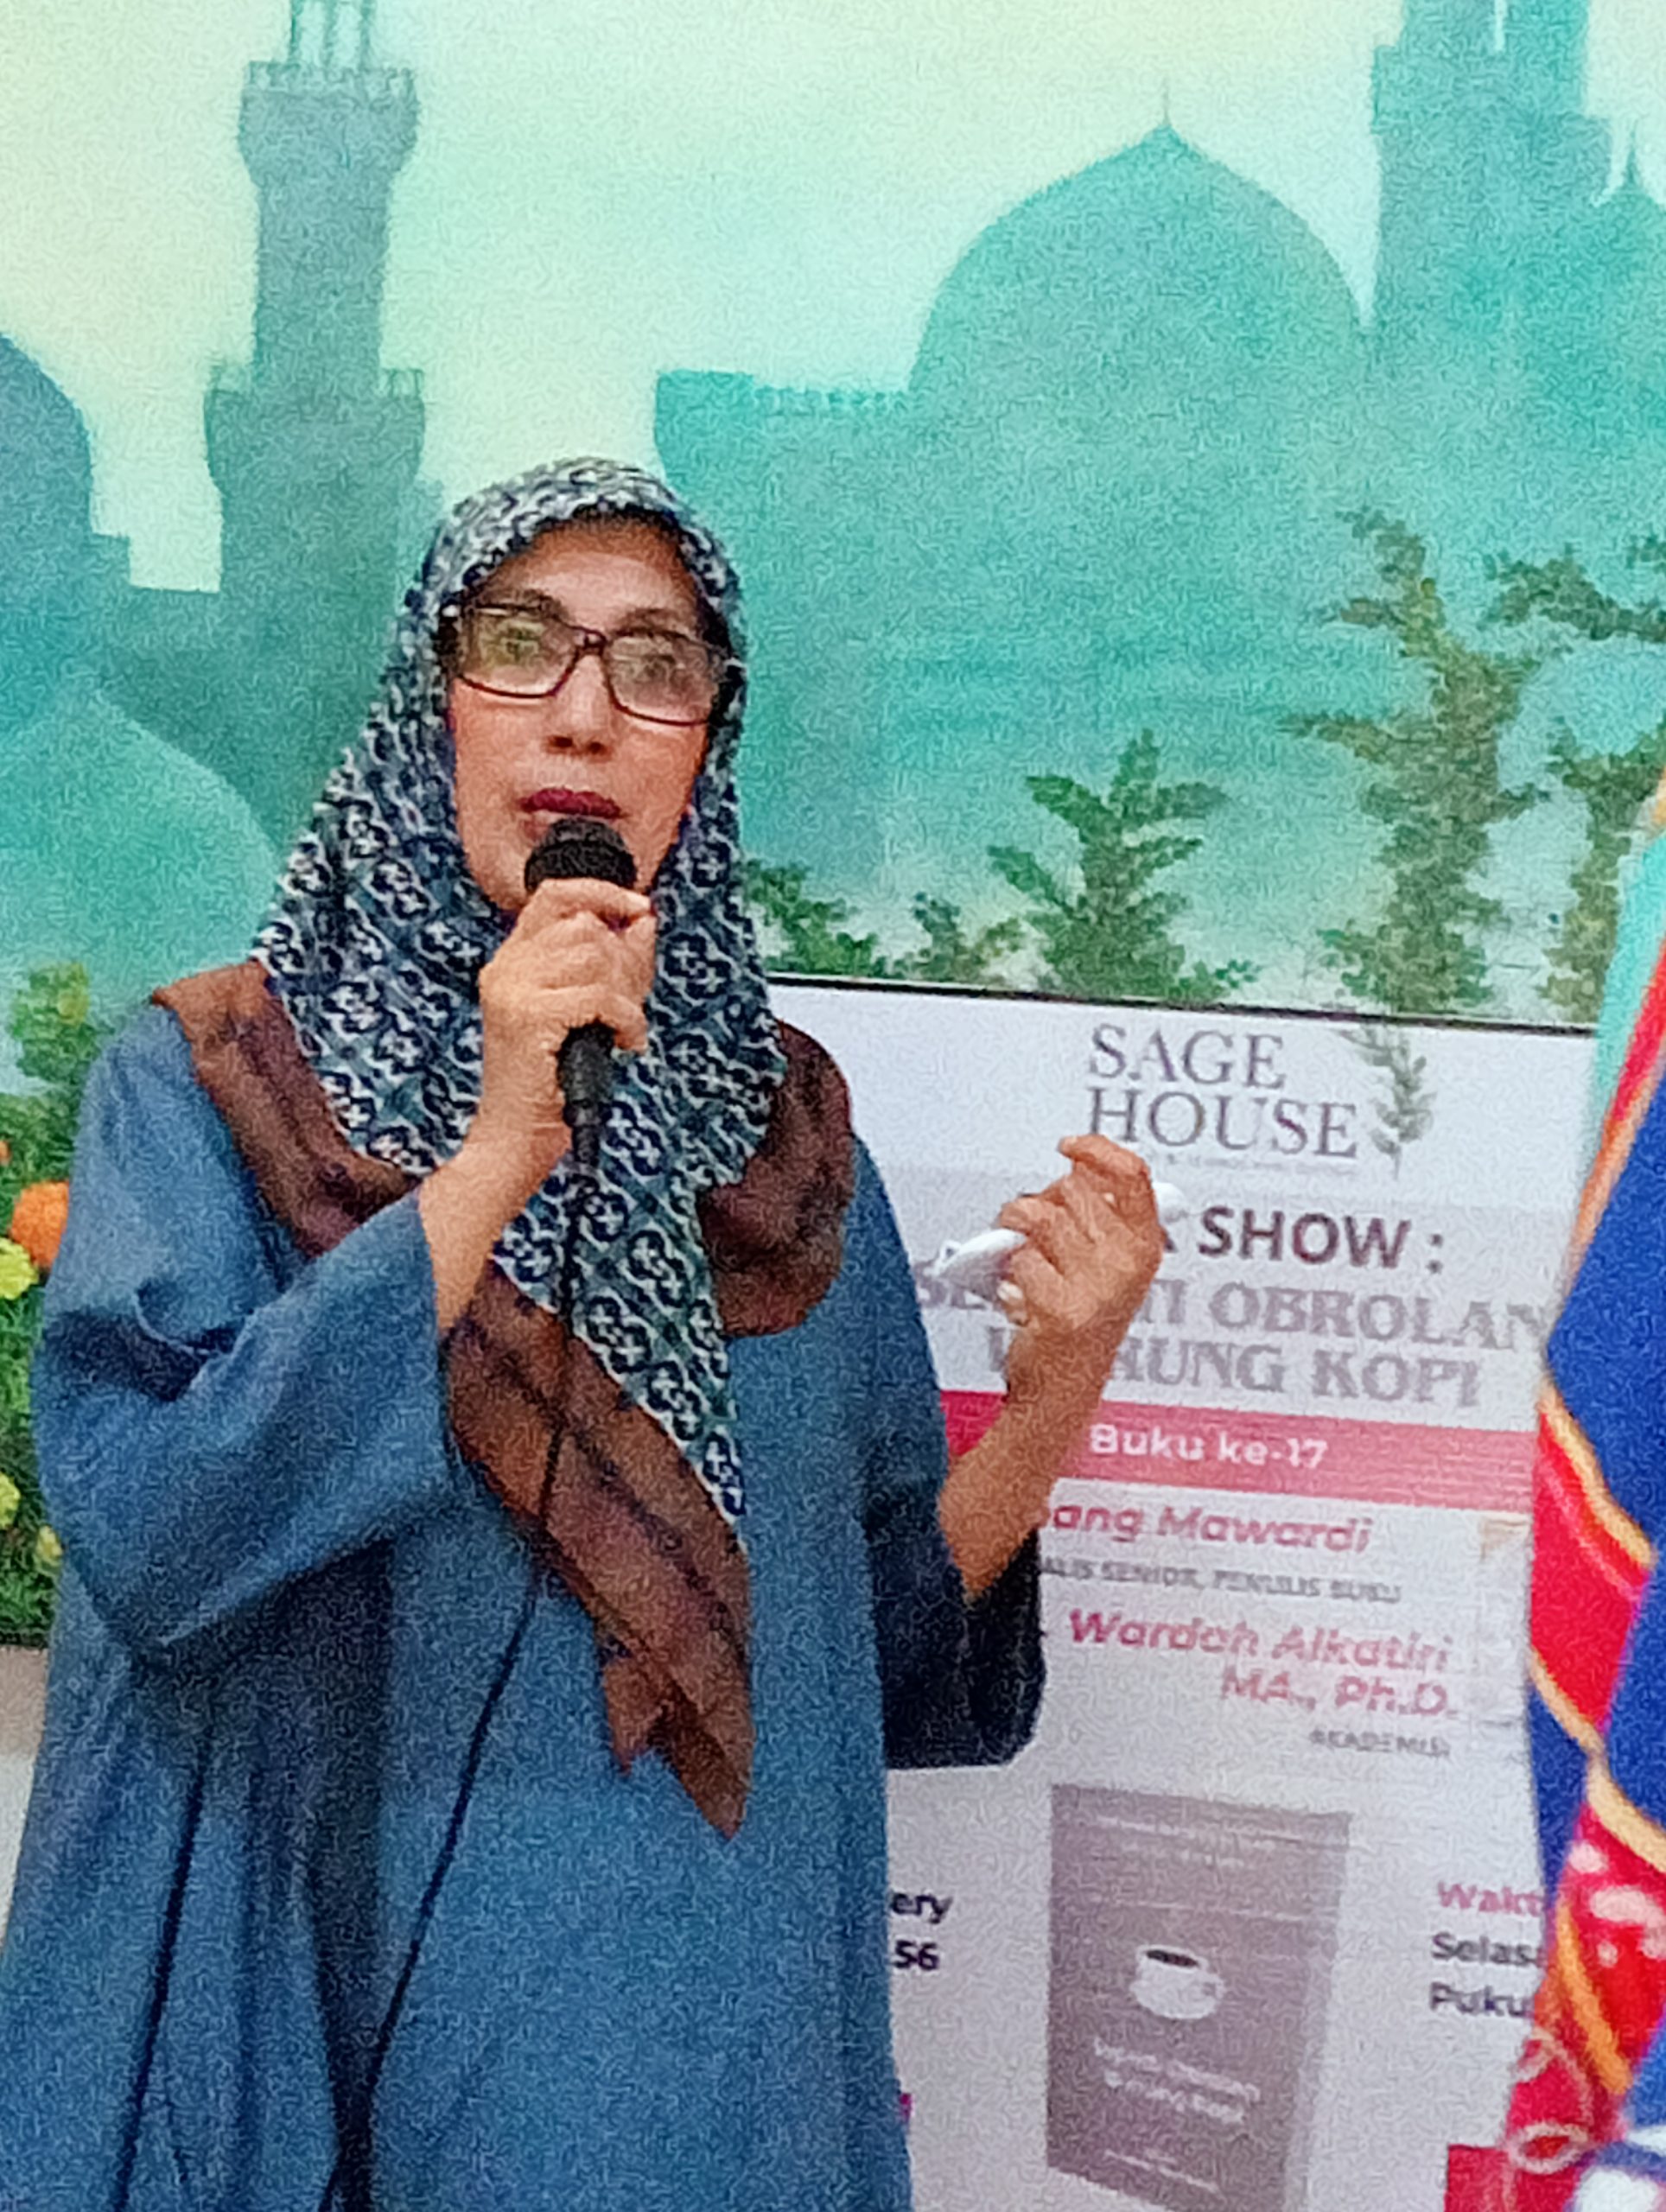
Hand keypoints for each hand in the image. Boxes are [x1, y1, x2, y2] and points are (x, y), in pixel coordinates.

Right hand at [465, 876, 655, 1208]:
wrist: (517, 1137)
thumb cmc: (551, 1083)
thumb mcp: (588, 1012)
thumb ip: (614, 963)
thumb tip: (643, 919)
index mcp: (512, 961)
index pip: (554, 896)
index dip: (600, 892)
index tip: (637, 907)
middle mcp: (505, 968)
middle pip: (584, 926)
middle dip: (623, 961)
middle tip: (628, 1004)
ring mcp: (511, 989)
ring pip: (594, 955)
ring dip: (625, 994)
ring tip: (621, 1028)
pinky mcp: (527, 1015)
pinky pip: (599, 994)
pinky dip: (625, 1018)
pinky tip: (624, 1042)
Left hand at [994, 1136, 1162, 1411]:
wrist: (1063, 1386)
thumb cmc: (1077, 1318)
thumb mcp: (1103, 1263)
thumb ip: (1094, 1215)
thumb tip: (1065, 1172)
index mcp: (1145, 1245)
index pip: (1132, 1175)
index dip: (1098, 1150)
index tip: (1069, 1147)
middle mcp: (1128, 1263)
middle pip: (1069, 1189)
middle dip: (1038, 1200)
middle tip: (1030, 1233)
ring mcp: (1099, 1287)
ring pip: (1037, 1216)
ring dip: (1013, 1230)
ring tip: (1018, 1258)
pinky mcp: (1063, 1310)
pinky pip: (1017, 1258)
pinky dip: (1006, 1273)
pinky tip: (1020, 1297)